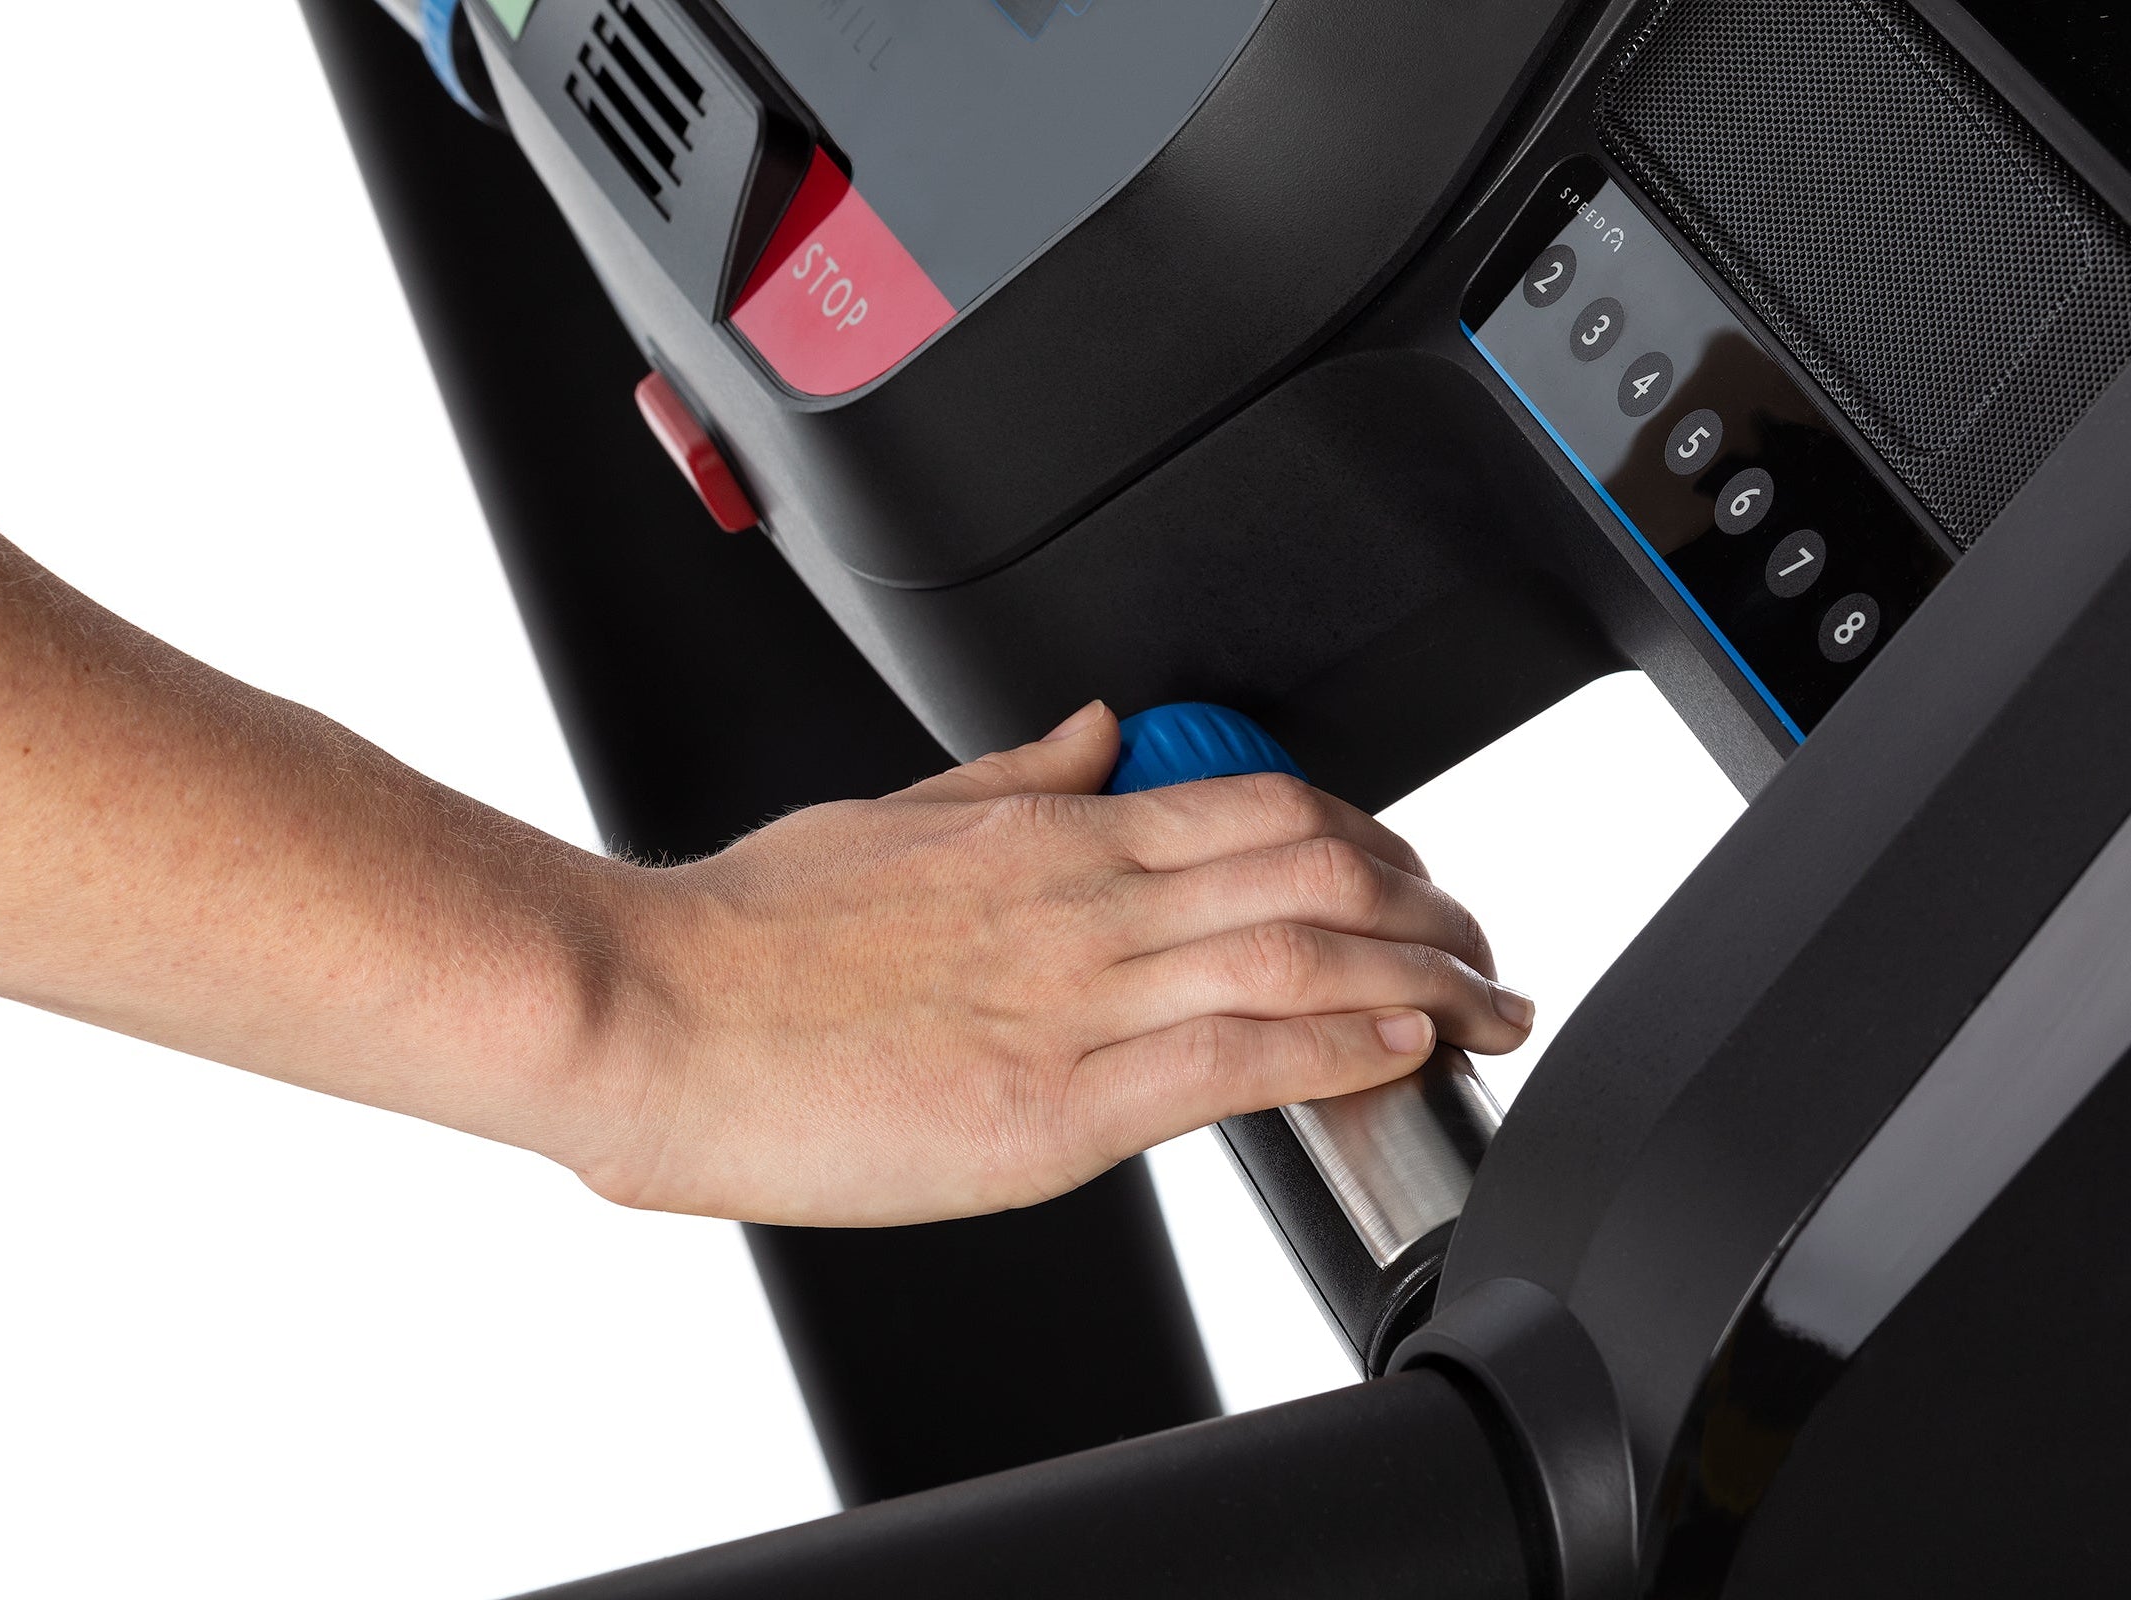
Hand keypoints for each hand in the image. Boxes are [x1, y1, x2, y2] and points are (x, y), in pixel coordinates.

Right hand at [559, 702, 1533, 1224]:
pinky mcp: (1055, 1105)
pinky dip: (1341, 1044)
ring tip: (1488, 1002)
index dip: (1365, 832)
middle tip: (1482, 941)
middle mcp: (1083, 900)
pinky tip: (1406, 1046)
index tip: (1406, 869)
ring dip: (1422, 975)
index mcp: (1046, 834)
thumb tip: (1099, 733)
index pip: (1255, 804)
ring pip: (1300, 953)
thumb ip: (1015, 776)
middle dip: (1426, 904)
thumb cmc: (746, 933)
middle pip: (1311, 869)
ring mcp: (1076, 998)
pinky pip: (1236, 1057)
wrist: (651, 1013)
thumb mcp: (893, 815)